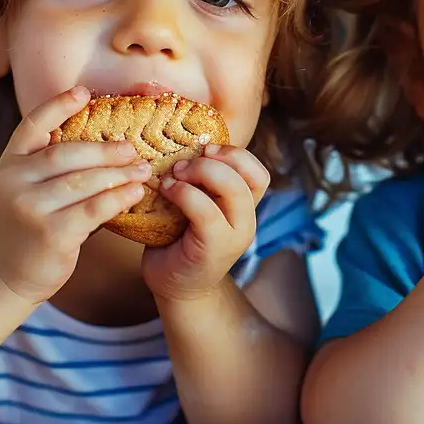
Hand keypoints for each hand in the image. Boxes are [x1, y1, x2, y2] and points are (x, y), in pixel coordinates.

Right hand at [0, 85, 151, 304]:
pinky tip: (137, 193)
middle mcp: (15, 180)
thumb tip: (106, 143)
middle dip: (105, 149)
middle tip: (133, 148)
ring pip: (83, 182)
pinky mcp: (51, 233)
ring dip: (118, 174)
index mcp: (10, 162)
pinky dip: (118, 198)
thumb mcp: (32, 188)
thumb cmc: (34, 224)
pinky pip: (93, 209)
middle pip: (67, 153)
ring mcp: (30, 206)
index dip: (58, 106)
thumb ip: (54, 166)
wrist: (12, 271)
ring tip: (143, 170)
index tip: (85, 92)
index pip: (33, 125)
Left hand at [141, 146, 271, 303]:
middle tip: (182, 164)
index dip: (234, 154)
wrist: (174, 284)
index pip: (258, 172)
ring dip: (201, 173)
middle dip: (214, 160)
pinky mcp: (215, 249)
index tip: (203, 150)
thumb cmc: (177, 239)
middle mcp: (247, 222)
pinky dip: (183, 193)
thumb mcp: (195, 204)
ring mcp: (234, 237)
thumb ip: (199, 181)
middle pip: (250, 176)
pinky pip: (206, 211)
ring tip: (174, 176)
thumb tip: (178, 139)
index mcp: (245, 208)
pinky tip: (165, 191)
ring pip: (233, 189)